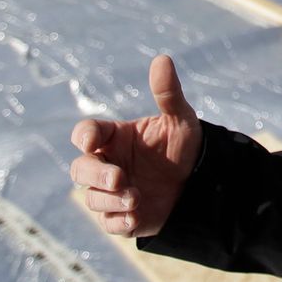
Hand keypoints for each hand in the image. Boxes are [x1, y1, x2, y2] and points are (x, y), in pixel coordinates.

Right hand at [69, 54, 203, 237]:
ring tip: (137, 197)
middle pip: (80, 169)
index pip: (86, 133)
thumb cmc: (182, 147)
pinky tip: (134, 217)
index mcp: (114, 138)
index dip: (84, 136)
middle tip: (119, 177)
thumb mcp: (180, 119)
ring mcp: (111, 192)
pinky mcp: (122, 217)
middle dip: (95, 174)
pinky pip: (108, 223)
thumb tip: (163, 59)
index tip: (91, 140)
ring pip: (92, 198)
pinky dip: (118, 221)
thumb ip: (168, 93)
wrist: (200, 182)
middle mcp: (107, 164)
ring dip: (110, 199)